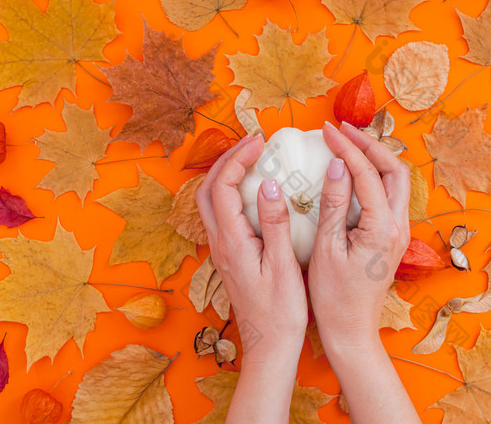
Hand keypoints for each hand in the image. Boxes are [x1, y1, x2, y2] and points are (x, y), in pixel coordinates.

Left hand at [195, 134, 307, 422]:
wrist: (269, 346)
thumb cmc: (281, 313)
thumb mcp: (283, 267)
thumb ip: (274, 225)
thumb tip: (269, 185)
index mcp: (232, 243)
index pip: (223, 188)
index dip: (238, 160)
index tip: (260, 143)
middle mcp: (220, 244)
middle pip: (207, 190)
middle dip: (226, 160)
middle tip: (252, 144)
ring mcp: (222, 251)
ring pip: (210, 202)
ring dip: (225, 175)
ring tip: (250, 159)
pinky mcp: (229, 257)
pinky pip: (220, 214)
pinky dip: (230, 192)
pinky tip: (252, 191)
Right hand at [308, 121, 410, 349]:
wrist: (351, 330)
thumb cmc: (334, 297)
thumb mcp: (327, 249)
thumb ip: (333, 204)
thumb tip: (336, 166)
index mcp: (382, 229)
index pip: (366, 174)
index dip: (346, 148)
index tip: (326, 131)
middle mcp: (398, 227)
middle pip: (394, 170)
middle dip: (369, 144)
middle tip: (342, 130)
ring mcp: (399, 232)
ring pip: (396, 181)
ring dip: (375, 158)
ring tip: (349, 143)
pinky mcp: (392, 237)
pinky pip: (390, 195)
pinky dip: (375, 175)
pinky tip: (353, 172)